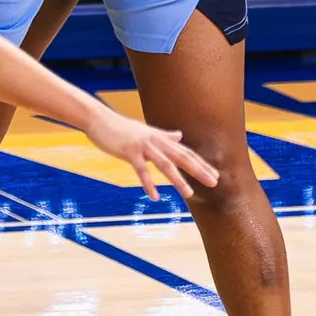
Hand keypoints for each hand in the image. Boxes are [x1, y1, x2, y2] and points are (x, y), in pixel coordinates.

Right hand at [86, 110, 218, 200]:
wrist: (99, 119)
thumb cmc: (121, 127)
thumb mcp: (146, 131)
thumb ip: (164, 135)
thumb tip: (179, 135)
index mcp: (160, 139)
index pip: (186, 152)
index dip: (201, 163)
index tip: (215, 175)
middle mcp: (156, 142)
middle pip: (182, 157)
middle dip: (199, 170)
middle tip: (214, 183)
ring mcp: (143, 146)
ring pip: (165, 164)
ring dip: (177, 179)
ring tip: (189, 193)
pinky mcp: (129, 152)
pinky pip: (141, 170)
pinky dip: (148, 183)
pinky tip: (154, 196)